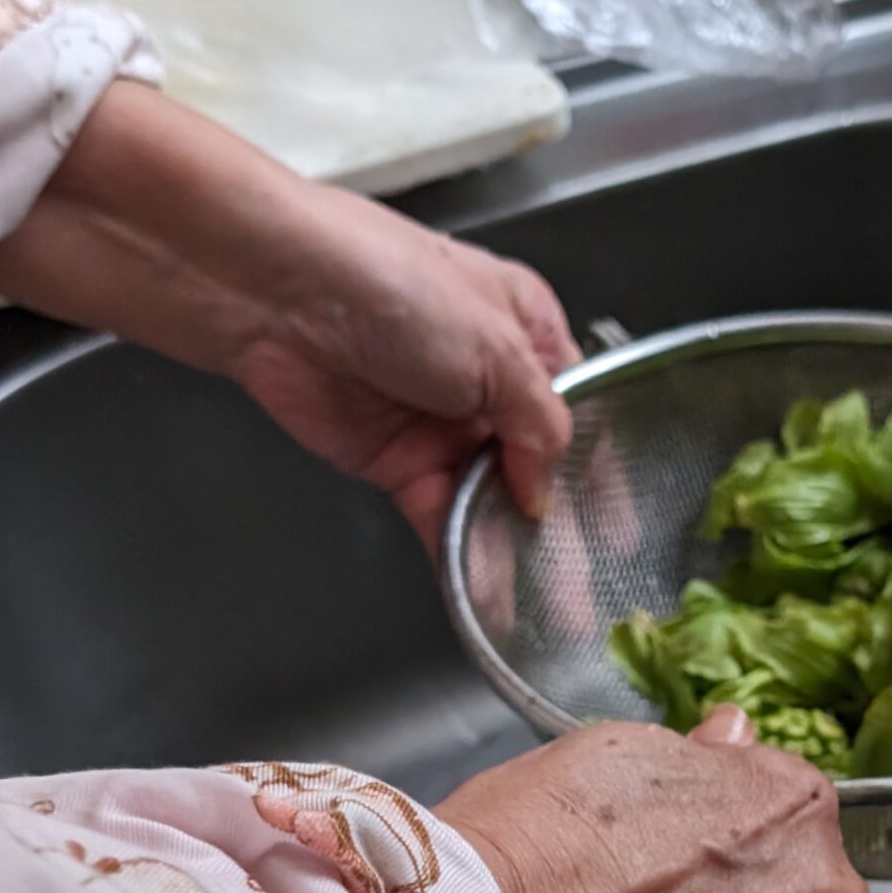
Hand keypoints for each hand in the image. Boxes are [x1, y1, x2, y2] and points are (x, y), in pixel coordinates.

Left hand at [0, 80, 574, 548]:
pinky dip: (464, 556)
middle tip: (591, 587)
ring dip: (515, 551)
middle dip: (561, 525)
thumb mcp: (495, 347)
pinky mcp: (393, 462)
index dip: (599, 473)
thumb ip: (538, 425)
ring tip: (549, 609)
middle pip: (536, 466)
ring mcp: (439, 424)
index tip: (618, 532)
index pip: (577, 414)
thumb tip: (544, 492)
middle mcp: (487, 381)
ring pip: (491, 502)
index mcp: (526, 332)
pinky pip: (440, 518)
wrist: (273, 290)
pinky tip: (491, 595)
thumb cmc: (391, 283)